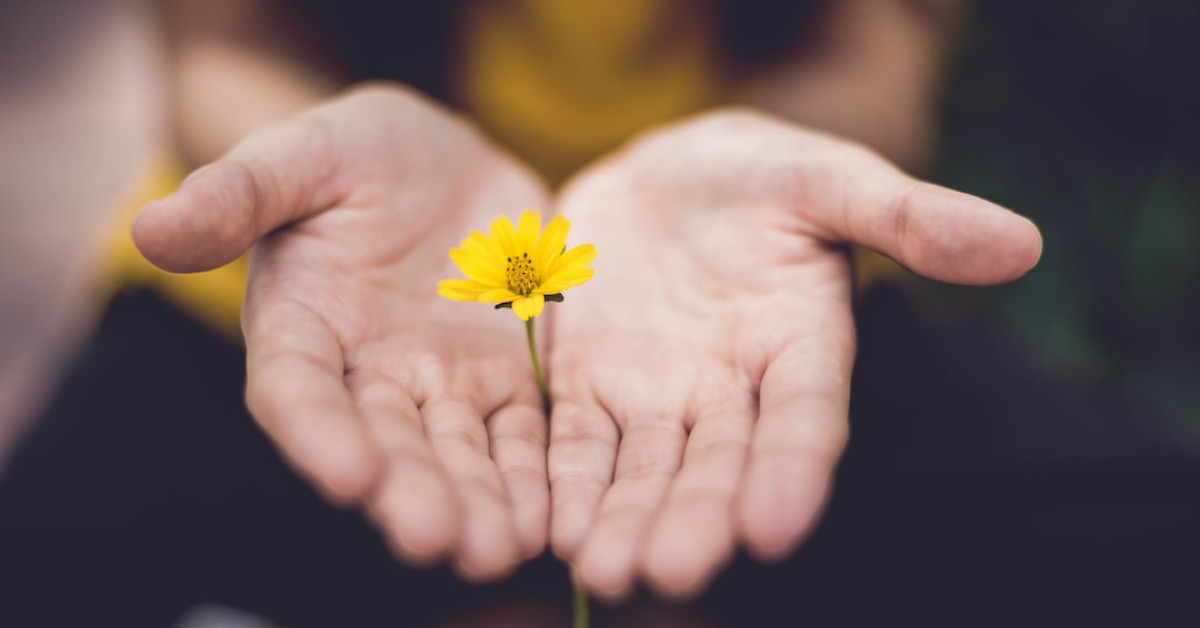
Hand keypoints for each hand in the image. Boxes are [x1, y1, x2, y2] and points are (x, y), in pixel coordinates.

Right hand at [133, 84, 551, 579]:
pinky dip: (532, 475)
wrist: (441, 159)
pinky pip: (520, 433)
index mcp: (302, 325)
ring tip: (497, 549)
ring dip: (476, 503)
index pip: (299, 390)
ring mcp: (440, 382)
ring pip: (457, 452)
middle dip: (409, 492)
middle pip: (385, 442)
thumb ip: (238, 193)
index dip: (318, 433)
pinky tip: (548, 519)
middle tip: (435, 539)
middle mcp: (367, 372)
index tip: (348, 475)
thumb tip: (150, 228)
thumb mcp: (300, 154)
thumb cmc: (354, 152)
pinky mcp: (504, 378)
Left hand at [546, 109, 1041, 597]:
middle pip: (717, 464)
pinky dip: (566, 483)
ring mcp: (657, 395)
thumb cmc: (758, 175)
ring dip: (625, 520)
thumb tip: (1021, 243)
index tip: (775, 527)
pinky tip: (552, 528)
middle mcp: (731, 390)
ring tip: (604, 570)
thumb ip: (908, 215)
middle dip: (695, 518)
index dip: (793, 471)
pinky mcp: (589, 386)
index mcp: (801, 345)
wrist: (662, 175)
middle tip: (670, 572)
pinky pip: (576, 442)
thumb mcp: (827, 178)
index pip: (805, 418)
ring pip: (644, 469)